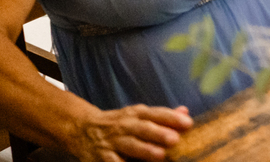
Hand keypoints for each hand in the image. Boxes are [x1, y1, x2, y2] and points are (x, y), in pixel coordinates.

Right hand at [68, 104, 192, 161]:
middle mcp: (125, 126)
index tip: (188, 123)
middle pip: (143, 129)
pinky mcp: (102, 158)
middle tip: (175, 139)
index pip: (156, 114)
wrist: (81, 129)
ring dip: (145, 151)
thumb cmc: (118, 124)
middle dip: (159, 133)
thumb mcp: (138, 115)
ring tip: (160, 155)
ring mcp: (113, 142)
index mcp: (136, 114)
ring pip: (130, 146)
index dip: (171, 118)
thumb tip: (185, 112)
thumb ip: (161, 116)